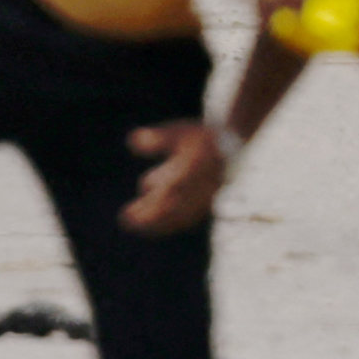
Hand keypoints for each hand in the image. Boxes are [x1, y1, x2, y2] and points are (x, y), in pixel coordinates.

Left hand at [122, 119, 228, 234]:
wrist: (232, 143)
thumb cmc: (199, 137)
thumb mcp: (177, 132)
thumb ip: (157, 138)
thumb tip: (132, 140)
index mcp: (190, 168)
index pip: (167, 192)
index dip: (148, 206)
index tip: (128, 213)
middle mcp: (199, 186)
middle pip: (172, 207)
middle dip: (149, 216)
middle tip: (127, 220)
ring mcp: (205, 196)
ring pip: (181, 215)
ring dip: (160, 223)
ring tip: (139, 226)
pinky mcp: (208, 201)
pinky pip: (191, 217)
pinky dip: (174, 223)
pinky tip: (159, 226)